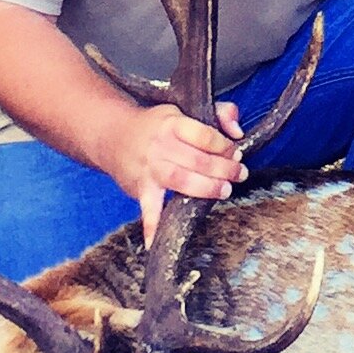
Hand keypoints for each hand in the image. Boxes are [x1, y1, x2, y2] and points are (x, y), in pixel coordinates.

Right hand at [107, 99, 246, 244]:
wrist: (114, 136)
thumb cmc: (156, 126)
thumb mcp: (185, 110)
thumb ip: (218, 113)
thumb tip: (237, 131)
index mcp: (172, 124)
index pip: (203, 135)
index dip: (224, 145)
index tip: (235, 152)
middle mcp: (160, 146)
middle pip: (196, 160)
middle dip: (223, 169)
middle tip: (239, 174)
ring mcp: (149, 169)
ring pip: (180, 180)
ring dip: (206, 188)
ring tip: (224, 191)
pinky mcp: (140, 189)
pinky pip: (147, 209)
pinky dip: (151, 226)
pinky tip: (155, 243)